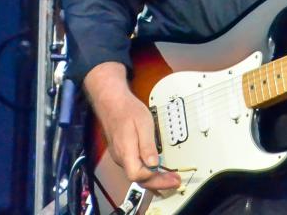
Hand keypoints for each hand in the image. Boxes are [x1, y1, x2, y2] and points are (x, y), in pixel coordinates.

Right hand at [83, 63, 181, 192]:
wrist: (112, 102)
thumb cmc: (127, 110)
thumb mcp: (143, 123)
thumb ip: (148, 145)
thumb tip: (154, 164)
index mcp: (126, 152)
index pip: (139, 176)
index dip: (156, 180)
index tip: (172, 178)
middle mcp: (121, 158)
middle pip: (138, 179)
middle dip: (158, 183)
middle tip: (174, 181)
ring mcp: (120, 156)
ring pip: (136, 175)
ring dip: (153, 179)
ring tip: (169, 178)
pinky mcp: (122, 153)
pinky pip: (134, 168)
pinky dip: (147, 172)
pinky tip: (156, 170)